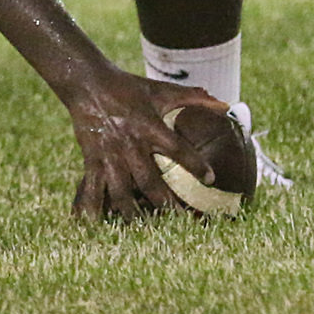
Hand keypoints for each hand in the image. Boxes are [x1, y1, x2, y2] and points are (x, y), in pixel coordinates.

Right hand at [68, 65, 228, 220]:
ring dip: (132, 213)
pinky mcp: (92, 159)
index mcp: (150, 127)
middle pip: (150, 181)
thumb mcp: (160, 90)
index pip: (177, 148)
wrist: (87, 82)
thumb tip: (225, 104)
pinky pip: (92, 187)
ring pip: (122, 191)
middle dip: (165, 204)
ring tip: (143, 231)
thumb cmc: (127, 86)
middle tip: (181, 224)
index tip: (211, 180)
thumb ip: (193, 98)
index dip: (195, 164)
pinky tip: (94, 225)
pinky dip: (92, 207)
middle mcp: (131, 144)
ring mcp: (110, 154)